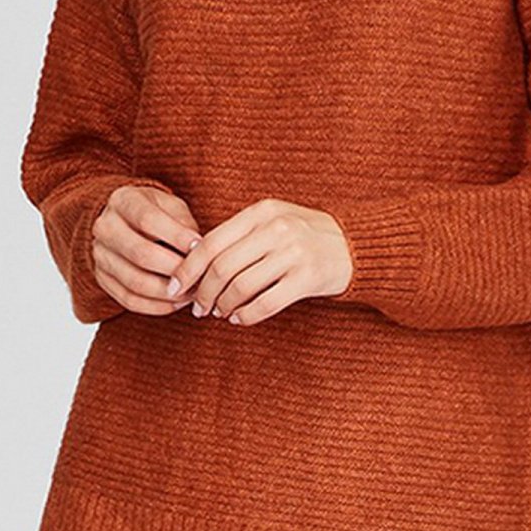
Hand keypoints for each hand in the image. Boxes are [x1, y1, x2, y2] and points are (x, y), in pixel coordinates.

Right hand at [90, 179, 204, 312]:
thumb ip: (183, 224)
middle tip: (199, 276)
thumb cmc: (156, 214)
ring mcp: (100, 255)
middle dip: (174, 269)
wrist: (124, 224)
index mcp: (122, 201)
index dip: (176, 236)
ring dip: (168, 292)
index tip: (200, 246)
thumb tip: (198, 249)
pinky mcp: (102, 279)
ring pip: (135, 282)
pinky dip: (156, 306)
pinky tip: (177, 303)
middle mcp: (105, 227)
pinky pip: (129, 300)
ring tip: (192, 293)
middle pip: (140, 253)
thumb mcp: (171, 206)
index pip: (147, 219)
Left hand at [164, 199, 352, 325]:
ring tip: (219, 313)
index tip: (175, 286)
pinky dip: (246, 316)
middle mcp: (276, 229)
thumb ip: (239, 235)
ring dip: (222, 306)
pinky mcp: (307, 278)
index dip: (187, 269)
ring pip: (240, 288)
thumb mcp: (273, 220)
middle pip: (222, 268)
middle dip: (202, 293)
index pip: (211, 242)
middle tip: (196, 308)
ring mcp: (293, 253)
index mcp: (261, 212)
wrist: (356, 244)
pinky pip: (265, 304)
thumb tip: (194, 263)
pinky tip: (239, 319)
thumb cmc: (306, 235)